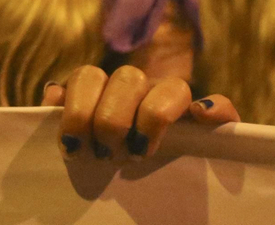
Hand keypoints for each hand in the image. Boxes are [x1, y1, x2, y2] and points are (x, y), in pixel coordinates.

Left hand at [44, 65, 238, 160]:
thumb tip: (53, 94)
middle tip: (105, 155)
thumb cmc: (100, 166)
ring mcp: (175, 105)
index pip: (88, 76)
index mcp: (105, 92)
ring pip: (172, 86)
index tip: (72, 147)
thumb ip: (63, 117)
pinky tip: (199, 117)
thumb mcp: (79, 143)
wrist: (145, 198)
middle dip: (110, 118)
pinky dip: (215, 106)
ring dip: (152, 117)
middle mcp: (140, 91)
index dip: (76, 109)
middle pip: (127, 77)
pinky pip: (221, 104)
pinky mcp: (209, 125)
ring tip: (138, 152)